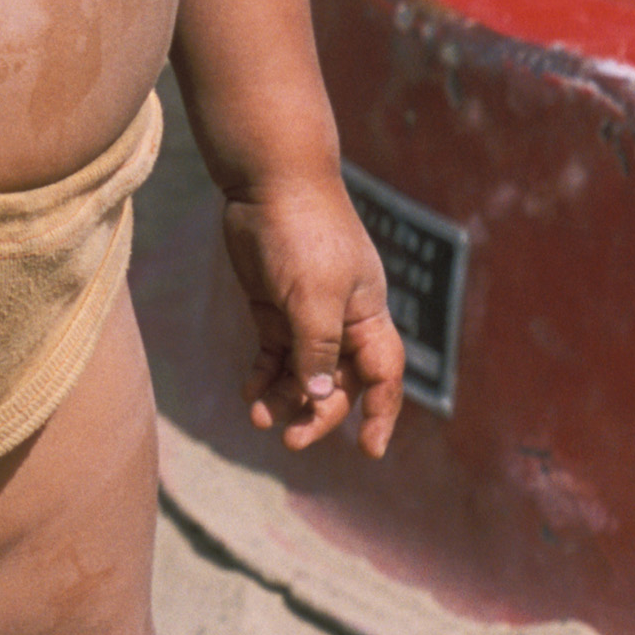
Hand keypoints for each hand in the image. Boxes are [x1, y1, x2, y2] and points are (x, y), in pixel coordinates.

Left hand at [228, 176, 403, 459]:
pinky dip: (263, 376)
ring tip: (260, 418)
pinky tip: (250, 395)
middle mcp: (342, 320)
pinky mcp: (274, 306)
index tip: (371, 450)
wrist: (268, 185)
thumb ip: (317, 347)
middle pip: (339, 382)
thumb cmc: (305, 235)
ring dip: (285, 398)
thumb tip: (318, 394)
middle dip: (320, 412)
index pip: (384, 374)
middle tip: (293, 439)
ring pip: (302, 372)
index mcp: (368, 316)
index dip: (382, 412)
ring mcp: (306, 314)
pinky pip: (274, 354)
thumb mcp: (315, 297)